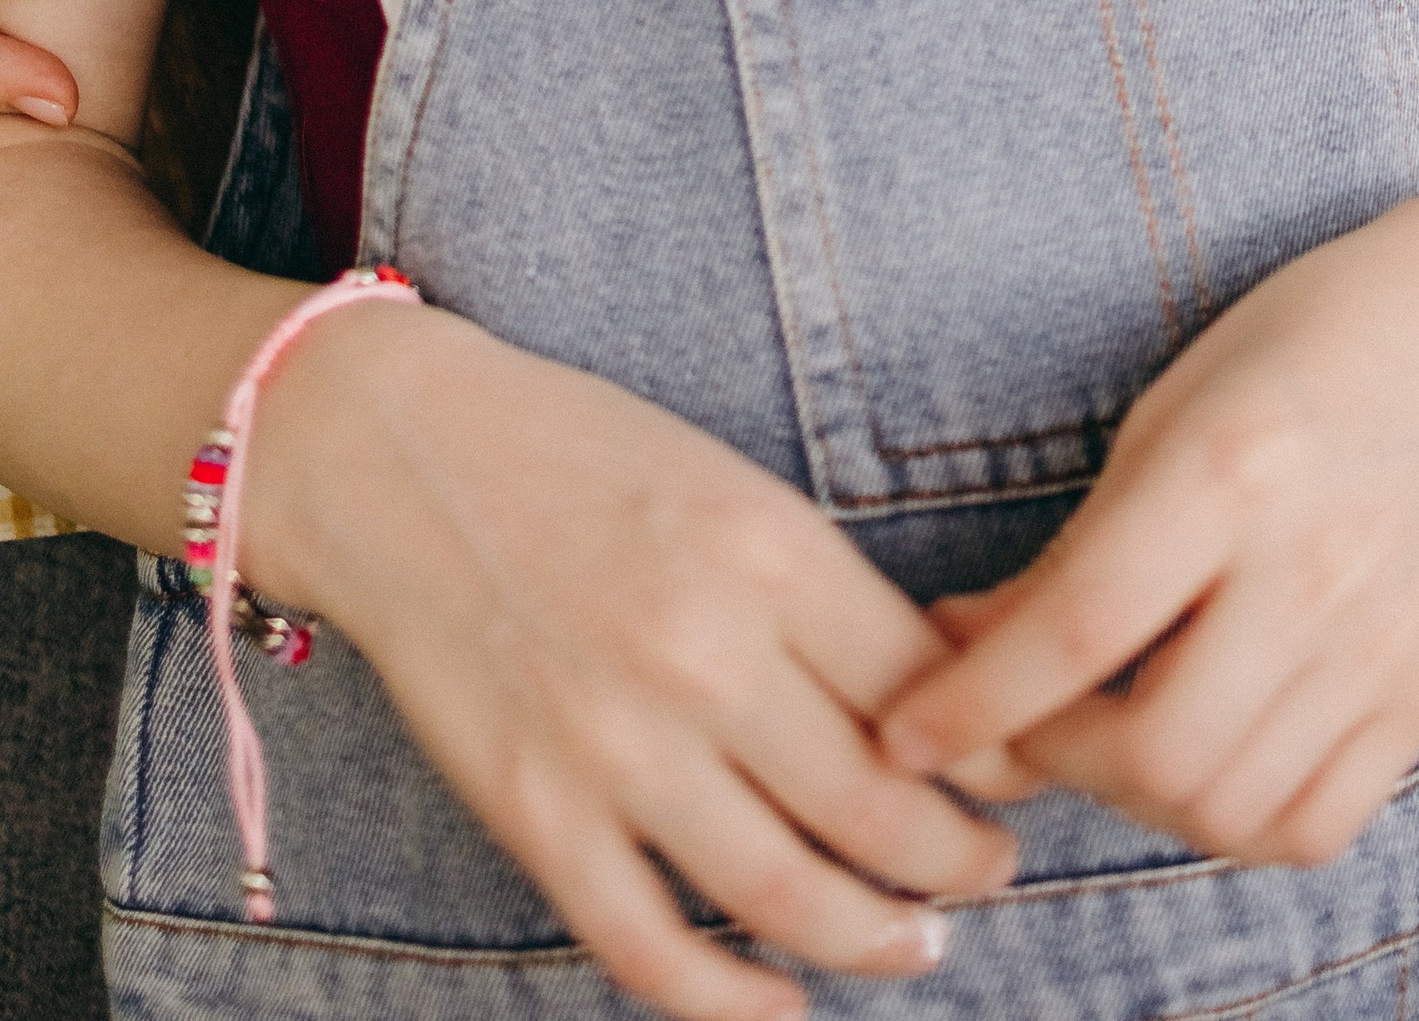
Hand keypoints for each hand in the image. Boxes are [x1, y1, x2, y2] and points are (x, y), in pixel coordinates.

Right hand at [254, 307, 1017, 1020]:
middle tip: (989, 872)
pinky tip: (781, 1004)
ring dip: (875, 938)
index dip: (994, 757)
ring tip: (918, 941)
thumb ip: (825, 595)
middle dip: (960, 862)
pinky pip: (650, 947)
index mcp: (768, 551)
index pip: (927, 694)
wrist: (397, 453)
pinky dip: (731, 1004)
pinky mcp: (534, 812)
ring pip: (784, 895)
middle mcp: (703, 652)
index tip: (1021, 780)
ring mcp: (613, 743)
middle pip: (879, 809)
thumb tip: (940, 697)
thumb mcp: (732, 486)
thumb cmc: (580, 456)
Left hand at [877, 199, 1418, 871]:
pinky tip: (1203, 765)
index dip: (972, 701)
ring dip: (1138, 801)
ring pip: (1229, 809)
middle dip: (1053, 759)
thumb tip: (965, 650)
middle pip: (1155, 752)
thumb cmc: (1302, 346)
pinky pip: (1315, 826)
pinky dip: (1236, 825)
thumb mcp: (1169, 409)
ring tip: (1105, 738)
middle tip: (1018, 720)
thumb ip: (1080, 547)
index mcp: (1230, 471)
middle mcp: (1311, 570)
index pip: (1076, 631)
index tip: (903, 733)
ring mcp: (1380, 645)